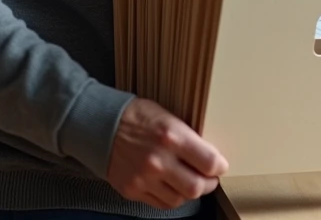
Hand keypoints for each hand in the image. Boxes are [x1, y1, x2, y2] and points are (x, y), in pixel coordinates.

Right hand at [106, 98, 228, 209]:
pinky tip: (173, 187)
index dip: (220, 166)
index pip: (209, 162)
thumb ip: (188, 137)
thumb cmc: (138, 116)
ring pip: (179, 199)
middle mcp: (158, 161)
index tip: (220, 165)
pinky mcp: (132, 190)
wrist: (100, 125)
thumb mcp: (168, 116)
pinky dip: (171, 198)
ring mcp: (143, 179)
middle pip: (197, 187)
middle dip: (209, 184)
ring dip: (189, 192)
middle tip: (210, 178)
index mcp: (171, 136)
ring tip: (190, 181)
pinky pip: (160, 204)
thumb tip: (210, 156)